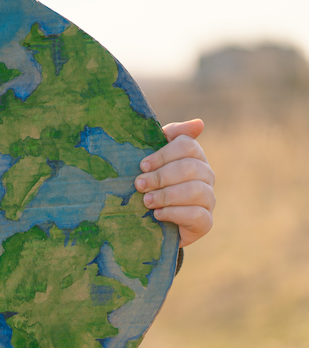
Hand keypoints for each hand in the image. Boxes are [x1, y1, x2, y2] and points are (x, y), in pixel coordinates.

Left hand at [135, 119, 214, 246]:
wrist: (152, 223)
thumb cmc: (151, 186)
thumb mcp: (153, 162)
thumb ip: (168, 138)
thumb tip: (199, 124)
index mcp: (194, 157)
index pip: (187, 145)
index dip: (163, 154)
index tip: (143, 165)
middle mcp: (206, 176)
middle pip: (190, 167)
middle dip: (161, 176)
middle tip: (139, 185)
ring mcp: (209, 199)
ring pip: (196, 190)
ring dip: (166, 195)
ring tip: (146, 201)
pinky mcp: (205, 222)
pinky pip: (197, 215)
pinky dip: (174, 213)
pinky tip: (158, 214)